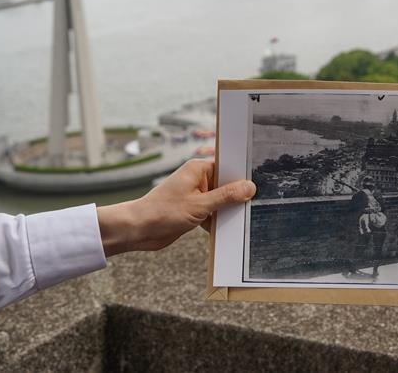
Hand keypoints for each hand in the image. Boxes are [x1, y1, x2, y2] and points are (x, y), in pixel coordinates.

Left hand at [97, 159, 255, 256]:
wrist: (138, 230)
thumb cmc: (163, 212)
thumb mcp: (200, 204)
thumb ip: (226, 196)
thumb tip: (249, 187)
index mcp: (198, 169)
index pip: (227, 166)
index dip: (242, 174)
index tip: (259, 181)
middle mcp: (197, 179)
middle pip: (226, 184)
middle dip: (237, 195)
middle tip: (255, 203)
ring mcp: (195, 195)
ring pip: (220, 200)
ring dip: (227, 210)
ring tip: (242, 217)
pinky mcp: (193, 210)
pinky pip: (213, 212)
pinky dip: (218, 219)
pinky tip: (227, 228)